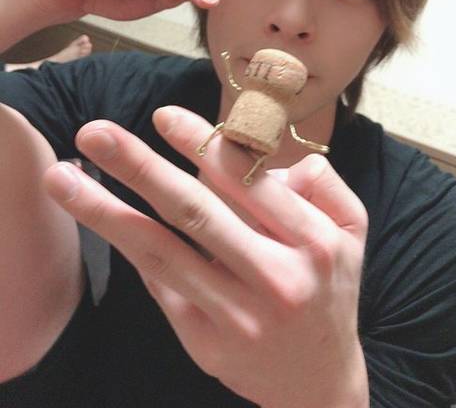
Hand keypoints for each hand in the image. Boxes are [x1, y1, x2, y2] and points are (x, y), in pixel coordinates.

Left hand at [44, 107, 368, 407]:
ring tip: (62, 177)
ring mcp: (235, 315)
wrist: (319, 380)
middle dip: (139, 167)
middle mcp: (274, 279)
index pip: (247, 181)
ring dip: (106, 212)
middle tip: (95, 133)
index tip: (163, 117)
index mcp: (312, 242)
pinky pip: (160, 284)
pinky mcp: (203, 341)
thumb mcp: (351, 229)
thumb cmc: (331, 289)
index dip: (202, 145)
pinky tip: (98, 214)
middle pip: (195, 211)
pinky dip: (128, 246)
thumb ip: (321, 182)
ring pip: (162, 252)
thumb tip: (267, 154)